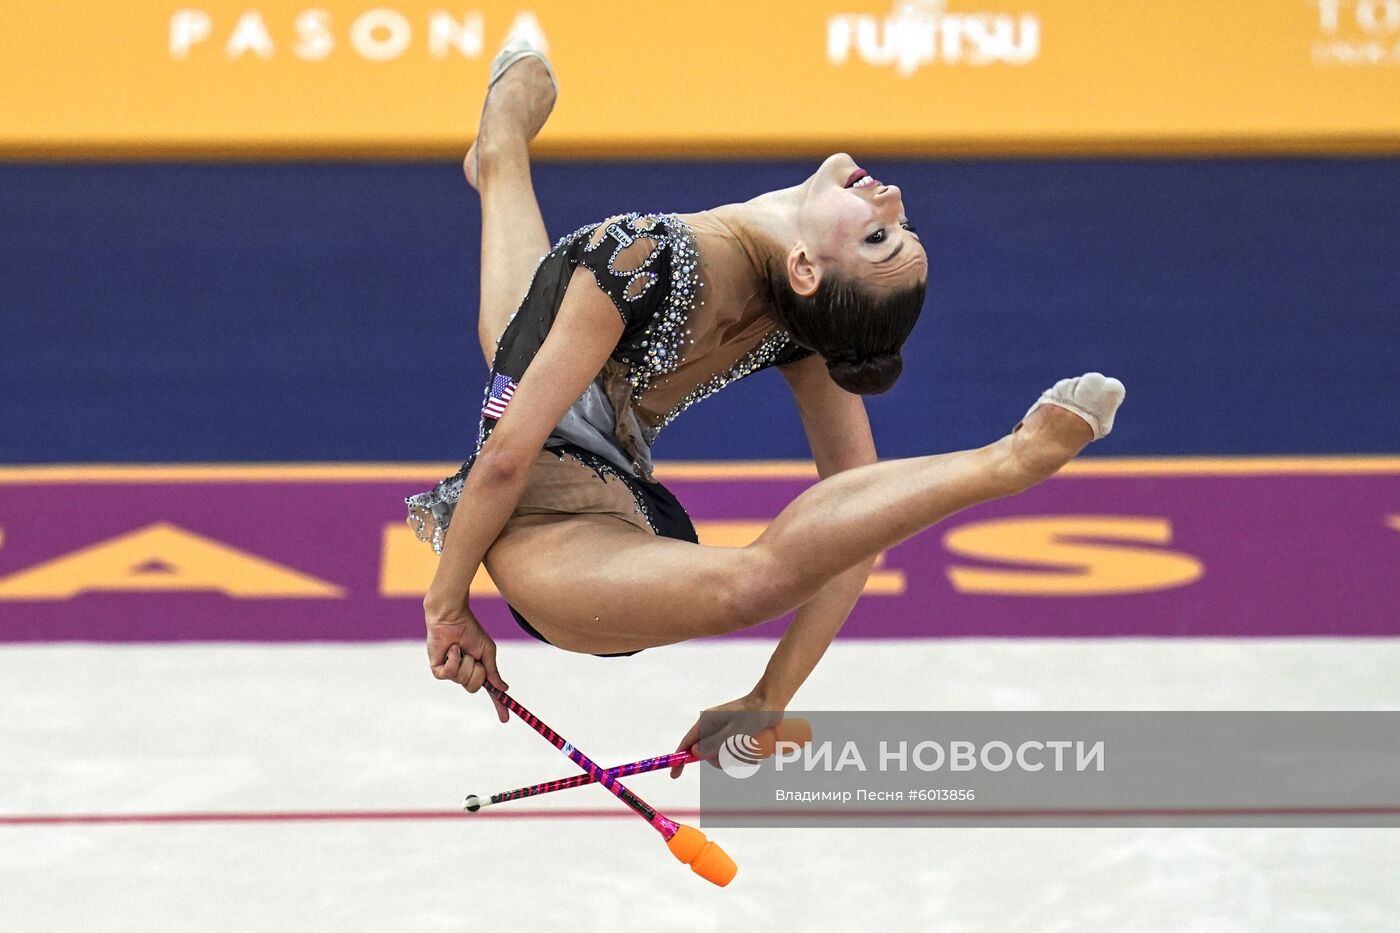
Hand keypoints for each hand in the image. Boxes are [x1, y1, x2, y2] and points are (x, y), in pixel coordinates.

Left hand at [425, 601, 509, 722]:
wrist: (453, 617)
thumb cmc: (470, 631)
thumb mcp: (487, 652)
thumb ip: (493, 671)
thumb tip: (503, 689)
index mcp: (477, 670)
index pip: (489, 691)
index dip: (498, 705)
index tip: (505, 719)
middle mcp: (463, 674)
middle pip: (474, 687)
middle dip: (477, 671)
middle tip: (473, 656)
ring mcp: (451, 673)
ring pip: (462, 680)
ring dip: (465, 662)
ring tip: (460, 648)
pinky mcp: (438, 670)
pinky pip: (449, 674)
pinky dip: (453, 660)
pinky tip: (451, 649)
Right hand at [669, 693, 783, 777]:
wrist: (771, 703)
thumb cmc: (754, 714)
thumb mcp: (735, 731)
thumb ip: (714, 742)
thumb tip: (695, 753)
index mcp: (706, 722)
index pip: (688, 743)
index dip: (680, 759)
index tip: (674, 774)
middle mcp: (712, 728)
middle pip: (708, 755)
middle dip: (722, 761)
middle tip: (739, 756)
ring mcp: (723, 732)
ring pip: (722, 756)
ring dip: (736, 760)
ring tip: (752, 753)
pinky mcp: (734, 736)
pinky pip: (732, 754)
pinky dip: (742, 757)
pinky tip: (754, 753)